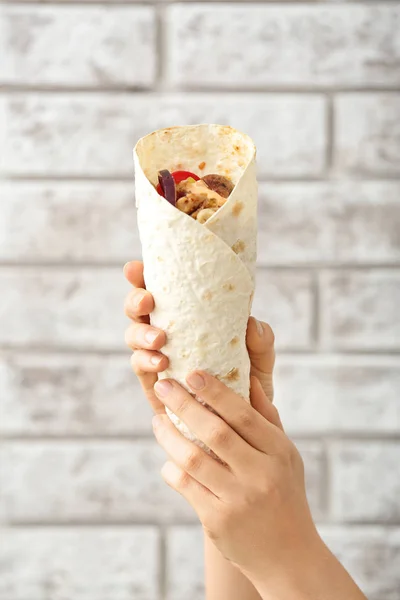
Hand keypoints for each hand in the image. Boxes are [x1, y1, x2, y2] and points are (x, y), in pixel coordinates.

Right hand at [124, 260, 275, 412]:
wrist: (242, 432)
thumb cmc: (249, 387)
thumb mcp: (261, 362)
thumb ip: (261, 343)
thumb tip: (252, 324)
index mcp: (189, 318)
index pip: (163, 291)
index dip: (144, 277)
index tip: (136, 267)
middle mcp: (168, 334)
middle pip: (138, 310)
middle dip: (135, 300)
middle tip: (148, 301)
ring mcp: (157, 358)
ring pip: (133, 336)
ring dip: (141, 333)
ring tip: (159, 339)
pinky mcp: (154, 385)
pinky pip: (140, 368)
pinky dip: (146, 363)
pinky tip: (161, 364)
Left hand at [150, 371, 315, 589]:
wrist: (288, 557)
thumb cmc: (285, 495)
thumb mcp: (287, 456)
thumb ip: (267, 419)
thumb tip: (248, 380)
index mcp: (278, 453)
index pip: (243, 415)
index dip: (215, 392)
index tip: (192, 373)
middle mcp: (259, 475)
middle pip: (214, 432)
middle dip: (184, 404)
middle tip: (164, 385)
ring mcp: (237, 500)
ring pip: (192, 458)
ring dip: (169, 435)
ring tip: (158, 420)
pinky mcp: (217, 521)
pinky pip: (185, 486)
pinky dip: (171, 468)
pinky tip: (168, 458)